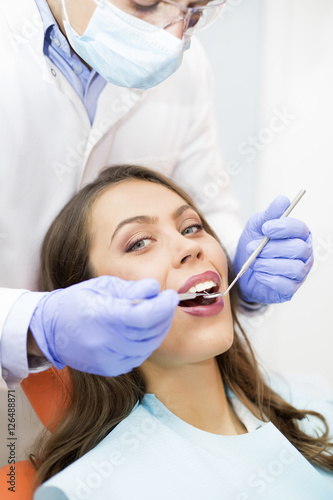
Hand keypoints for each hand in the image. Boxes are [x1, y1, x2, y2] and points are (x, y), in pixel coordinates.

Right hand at [29, 276, 178, 375]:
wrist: (51, 330)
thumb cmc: (78, 302)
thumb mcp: (102, 286)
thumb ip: (131, 289)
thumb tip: (155, 289)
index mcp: (101, 316)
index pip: (143, 316)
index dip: (162, 307)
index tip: (171, 296)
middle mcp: (104, 342)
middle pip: (149, 332)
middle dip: (164, 316)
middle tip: (167, 302)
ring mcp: (107, 359)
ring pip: (148, 347)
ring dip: (158, 330)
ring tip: (156, 314)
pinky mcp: (110, 369)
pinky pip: (139, 356)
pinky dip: (146, 343)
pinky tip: (142, 331)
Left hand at [233, 196, 312, 303]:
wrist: (241, 268)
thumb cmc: (253, 244)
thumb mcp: (257, 226)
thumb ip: (269, 214)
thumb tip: (283, 200)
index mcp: (299, 235)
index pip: (300, 229)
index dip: (284, 228)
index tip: (266, 228)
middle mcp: (304, 253)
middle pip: (298, 249)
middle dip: (272, 248)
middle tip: (252, 248)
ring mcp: (300, 272)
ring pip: (293, 268)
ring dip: (268, 264)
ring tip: (254, 262)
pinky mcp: (291, 288)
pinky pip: (285, 284)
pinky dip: (268, 278)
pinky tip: (259, 274)